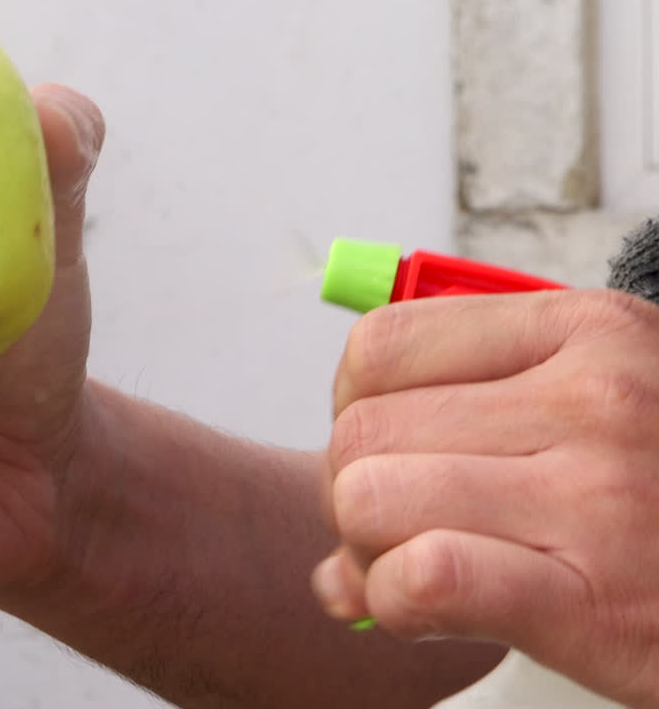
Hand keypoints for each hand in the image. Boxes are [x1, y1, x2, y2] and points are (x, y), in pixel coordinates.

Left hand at [312, 289, 658, 706]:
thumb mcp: (598, 409)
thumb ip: (465, 424)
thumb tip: (341, 499)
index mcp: (586, 331)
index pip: (379, 346)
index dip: (356, 408)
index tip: (392, 449)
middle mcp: (595, 399)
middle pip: (362, 433)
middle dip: (354, 492)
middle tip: (400, 528)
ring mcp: (599, 497)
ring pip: (369, 500)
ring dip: (368, 552)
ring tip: (420, 568)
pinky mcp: (596, 601)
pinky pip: (424, 578)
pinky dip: (397, 601)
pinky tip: (432, 609)